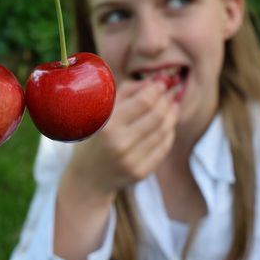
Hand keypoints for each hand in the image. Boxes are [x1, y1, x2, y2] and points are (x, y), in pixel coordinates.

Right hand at [65, 79, 179, 198]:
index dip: (156, 90)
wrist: (87, 178)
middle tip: (170, 92)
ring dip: (172, 115)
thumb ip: (126, 93)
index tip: (160, 83)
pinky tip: (168, 125)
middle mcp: (121, 144)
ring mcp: (133, 161)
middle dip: (167, 100)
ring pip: (164, 131)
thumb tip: (153, 82)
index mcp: (108, 126)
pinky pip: (163, 148)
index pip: (143, 102)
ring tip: (172, 105)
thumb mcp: (101, 112)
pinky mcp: (141, 173)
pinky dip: (169, 133)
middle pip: (157, 116)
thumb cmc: (93, 138)